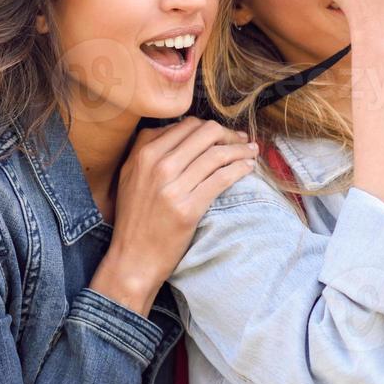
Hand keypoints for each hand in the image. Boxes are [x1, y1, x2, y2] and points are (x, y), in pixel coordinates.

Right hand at [91, 119, 256, 314]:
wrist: (133, 259)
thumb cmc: (135, 219)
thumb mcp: (131, 177)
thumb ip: (151, 150)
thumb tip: (186, 129)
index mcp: (143, 153)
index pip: (187, 125)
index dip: (212, 127)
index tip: (224, 135)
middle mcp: (156, 166)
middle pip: (205, 134)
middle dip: (229, 134)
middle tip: (242, 142)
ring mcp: (172, 187)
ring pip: (217, 154)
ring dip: (241, 150)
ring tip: (252, 153)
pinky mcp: (188, 208)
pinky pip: (222, 178)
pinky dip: (240, 169)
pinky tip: (248, 168)